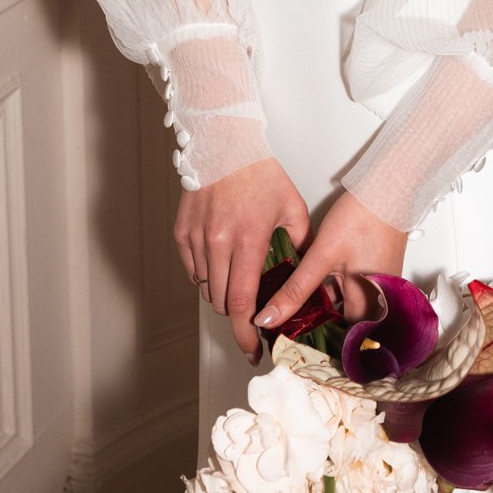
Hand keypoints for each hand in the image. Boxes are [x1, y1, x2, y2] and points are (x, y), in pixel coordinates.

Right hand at [176, 157, 309, 358]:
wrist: (224, 143)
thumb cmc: (260, 172)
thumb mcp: (292, 206)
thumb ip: (301, 243)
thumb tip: (311, 272)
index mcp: (247, 240)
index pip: (241, 302)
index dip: (246, 333)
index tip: (253, 348)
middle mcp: (217, 243)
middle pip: (222, 302)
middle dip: (237, 316)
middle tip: (252, 316)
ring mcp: (196, 238)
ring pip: (205, 288)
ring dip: (222, 294)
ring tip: (238, 282)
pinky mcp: (181, 233)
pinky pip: (192, 270)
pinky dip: (205, 276)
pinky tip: (221, 266)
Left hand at [252, 189, 408, 331]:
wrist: (386, 190)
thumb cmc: (361, 219)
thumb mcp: (321, 256)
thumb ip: (295, 290)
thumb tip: (269, 319)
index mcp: (368, 306)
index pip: (341, 344)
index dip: (315, 347)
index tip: (289, 345)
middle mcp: (379, 305)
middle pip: (343, 330)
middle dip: (315, 329)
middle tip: (284, 328)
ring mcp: (378, 291)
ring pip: (345, 312)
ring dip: (322, 312)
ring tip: (292, 310)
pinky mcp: (374, 278)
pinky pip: (350, 297)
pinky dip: (331, 296)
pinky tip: (311, 289)